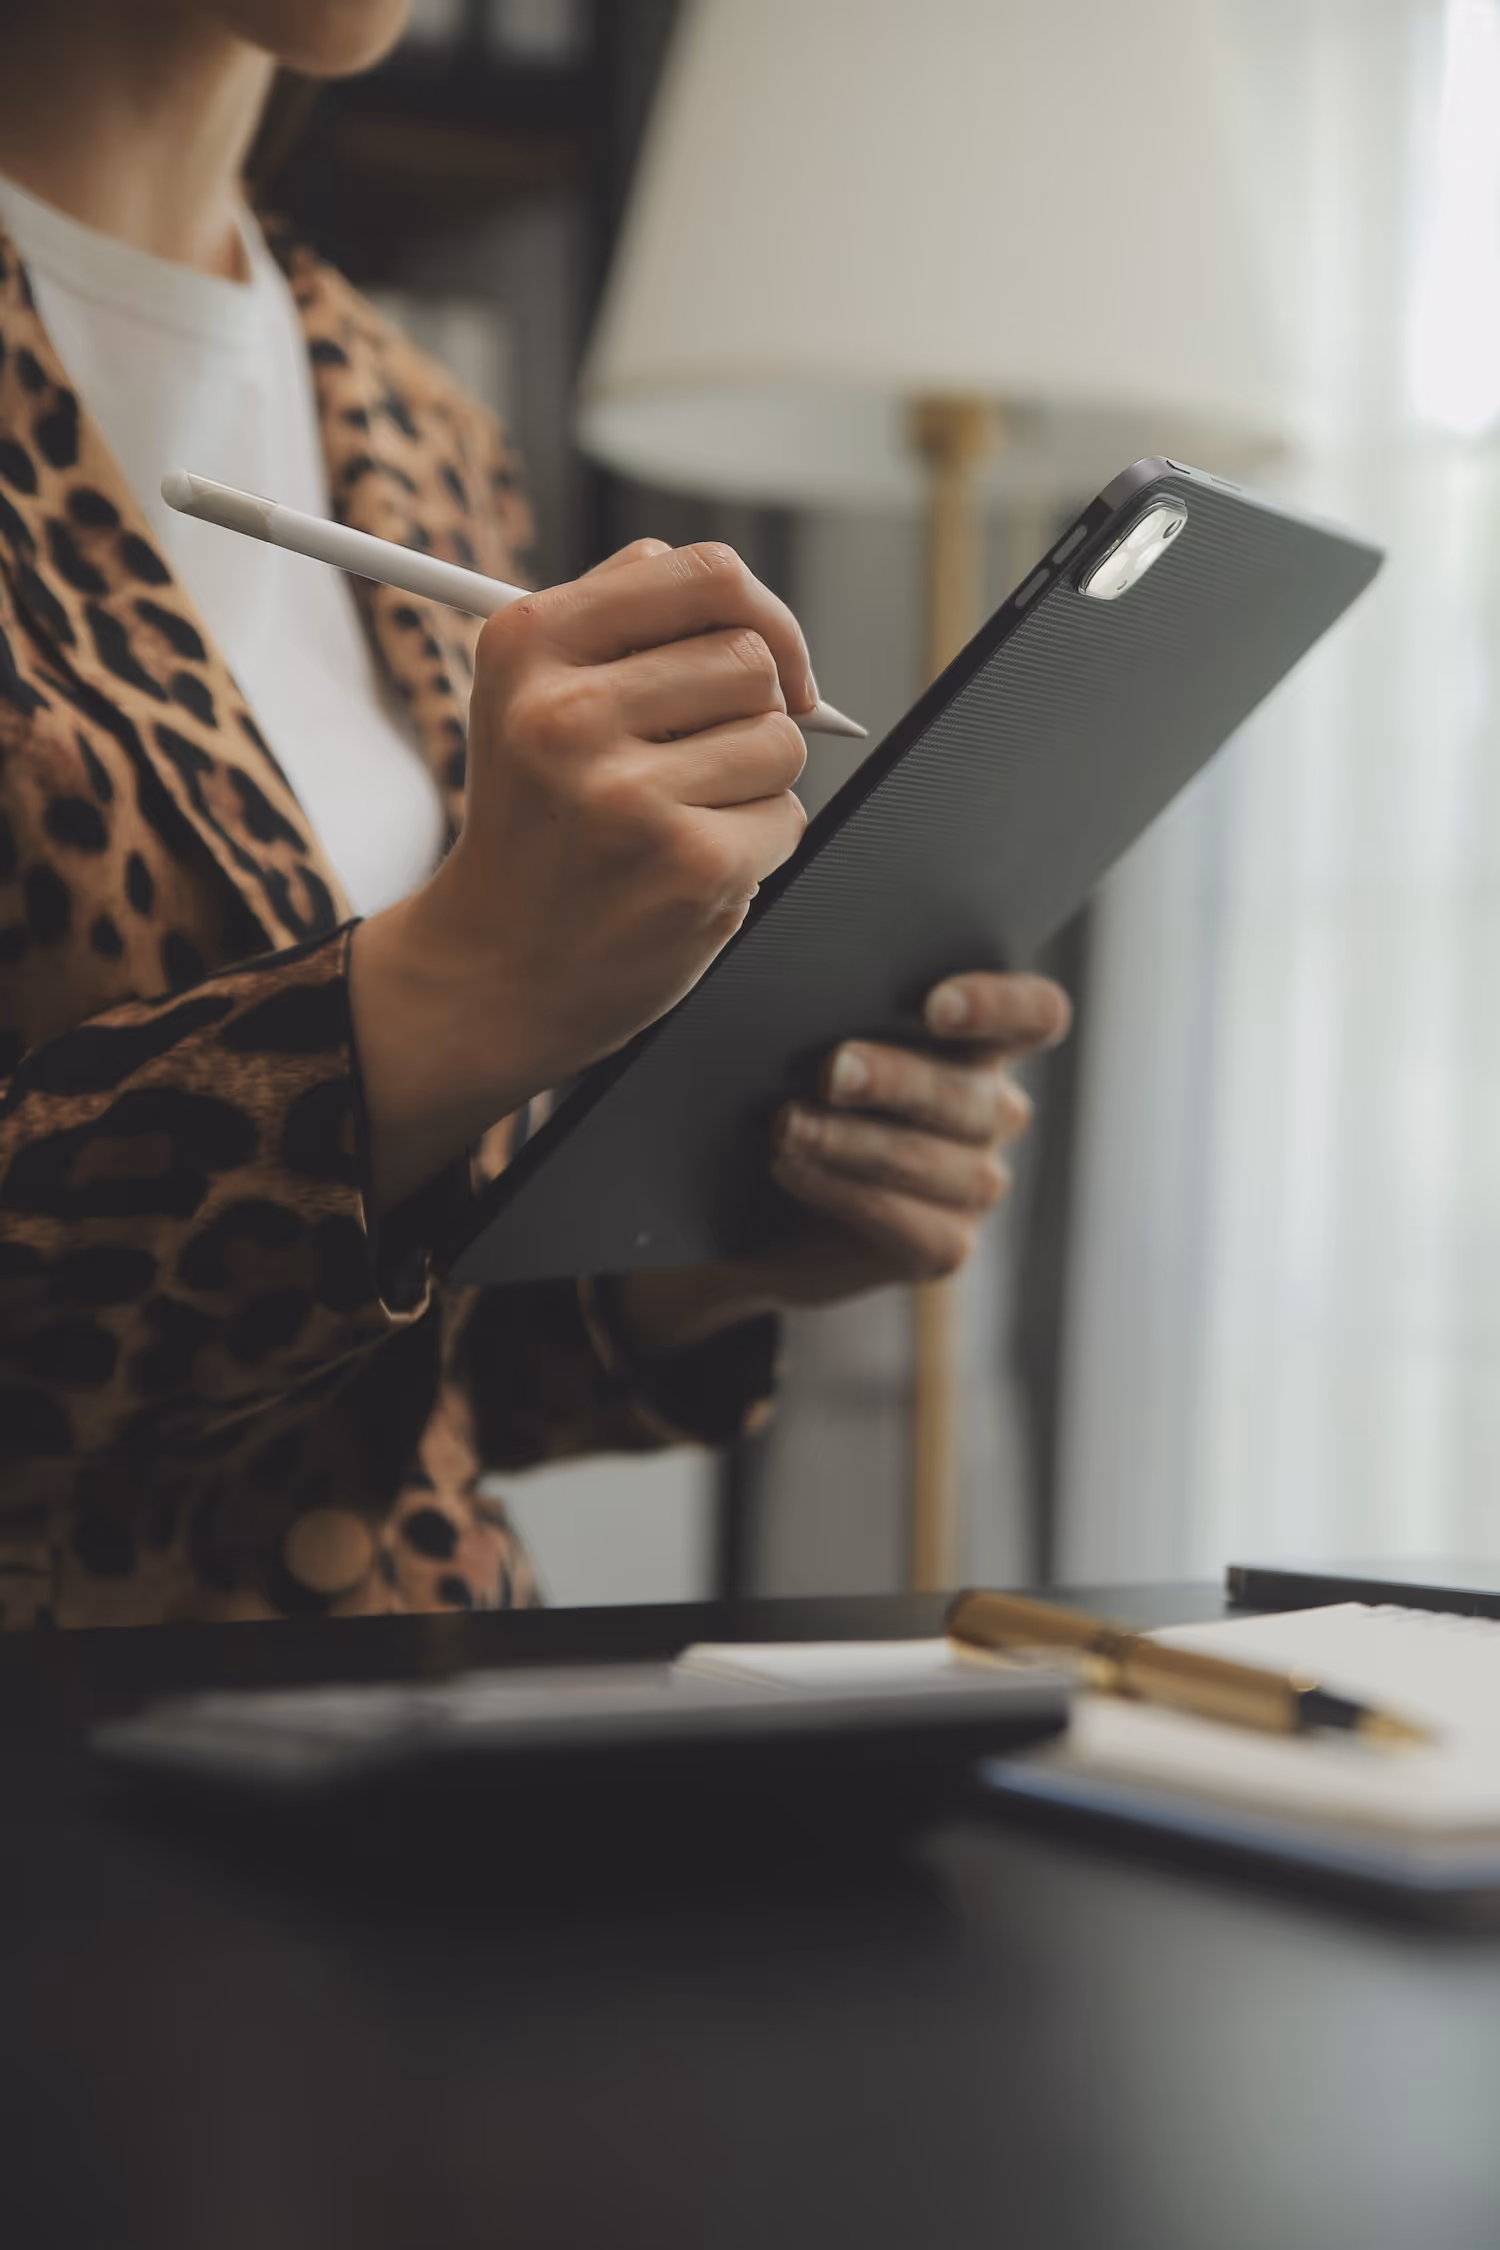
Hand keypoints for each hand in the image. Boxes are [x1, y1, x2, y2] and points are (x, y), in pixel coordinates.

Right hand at [351, 539, 813, 1208]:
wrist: (495, 971)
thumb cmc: (537, 824)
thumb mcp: (534, 697)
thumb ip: (627, 624)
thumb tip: (759, 613)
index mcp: (530, 644)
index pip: (707, 575)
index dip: (765, 614)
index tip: (772, 663)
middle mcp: (569, 712)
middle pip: (753, 659)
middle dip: (749, 712)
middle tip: (693, 764)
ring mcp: (629, 793)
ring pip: (779, 741)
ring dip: (752, 783)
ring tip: (678, 820)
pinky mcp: (689, 865)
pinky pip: (785, 816)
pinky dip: (753, 845)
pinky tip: (683, 869)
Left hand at [618, 971, 1070, 1352]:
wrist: (760, 1203)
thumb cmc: (790, 1090)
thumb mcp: (810, 1036)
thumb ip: (832, 1001)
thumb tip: (793, 971)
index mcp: (981, 1042)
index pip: (1034, 1014)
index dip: (998, 1005)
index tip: (934, 1006)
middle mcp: (994, 1111)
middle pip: (970, 1094)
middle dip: (896, 1079)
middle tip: (832, 1070)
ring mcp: (976, 1185)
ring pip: (934, 1162)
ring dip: (853, 1142)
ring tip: (787, 1126)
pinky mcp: (945, 1247)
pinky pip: (908, 1222)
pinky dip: (841, 1191)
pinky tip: (789, 1169)